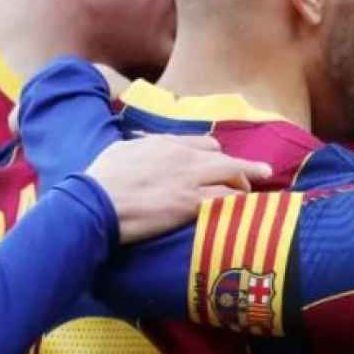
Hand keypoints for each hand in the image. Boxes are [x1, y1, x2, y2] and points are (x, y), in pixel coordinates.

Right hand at [85, 136, 271, 242]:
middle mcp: (183, 157)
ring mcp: (189, 179)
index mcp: (165, 143)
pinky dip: (239, 204)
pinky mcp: (191, 203)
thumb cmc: (100, 179)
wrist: (94, 202)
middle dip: (244, 168)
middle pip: (225, 158)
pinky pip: (226, 200)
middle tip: (259, 174)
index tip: (224, 162)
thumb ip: (140, 148)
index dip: (218, 154)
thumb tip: (141, 148)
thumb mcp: (121, 151)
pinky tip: (246, 211)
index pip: (204, 144)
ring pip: (232, 176)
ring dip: (245, 186)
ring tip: (254, 195)